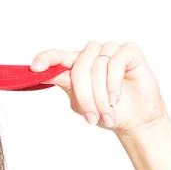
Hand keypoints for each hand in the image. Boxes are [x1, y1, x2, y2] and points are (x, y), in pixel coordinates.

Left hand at [30, 41, 166, 133]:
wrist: (135, 119)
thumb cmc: (106, 110)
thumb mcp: (81, 102)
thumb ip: (67, 85)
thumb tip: (49, 75)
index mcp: (75, 64)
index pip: (56, 56)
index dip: (45, 59)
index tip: (35, 68)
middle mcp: (91, 54)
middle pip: (79, 67)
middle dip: (85, 95)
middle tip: (91, 117)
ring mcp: (110, 50)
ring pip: (98, 66)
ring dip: (100, 95)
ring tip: (106, 113)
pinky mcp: (129, 51)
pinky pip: (115, 62)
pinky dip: (113, 84)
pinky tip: (115, 99)